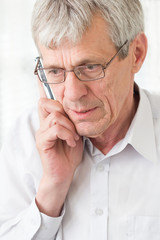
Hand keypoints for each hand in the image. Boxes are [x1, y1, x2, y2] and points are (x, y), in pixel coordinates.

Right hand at [35, 97, 82, 216]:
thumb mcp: (73, 133)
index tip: (71, 115)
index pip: (44, 101)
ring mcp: (41, 134)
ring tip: (74, 138)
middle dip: (65, 112)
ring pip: (55, 117)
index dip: (57, 101)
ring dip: (70, 127)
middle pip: (46, 103)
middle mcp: (42, 126)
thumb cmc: (69, 154)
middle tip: (74, 127)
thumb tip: (75, 108)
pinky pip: (55, 129)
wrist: (64, 173)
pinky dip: (67, 134)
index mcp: (49, 122)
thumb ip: (70, 121)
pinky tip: (71, 142)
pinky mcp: (42, 142)